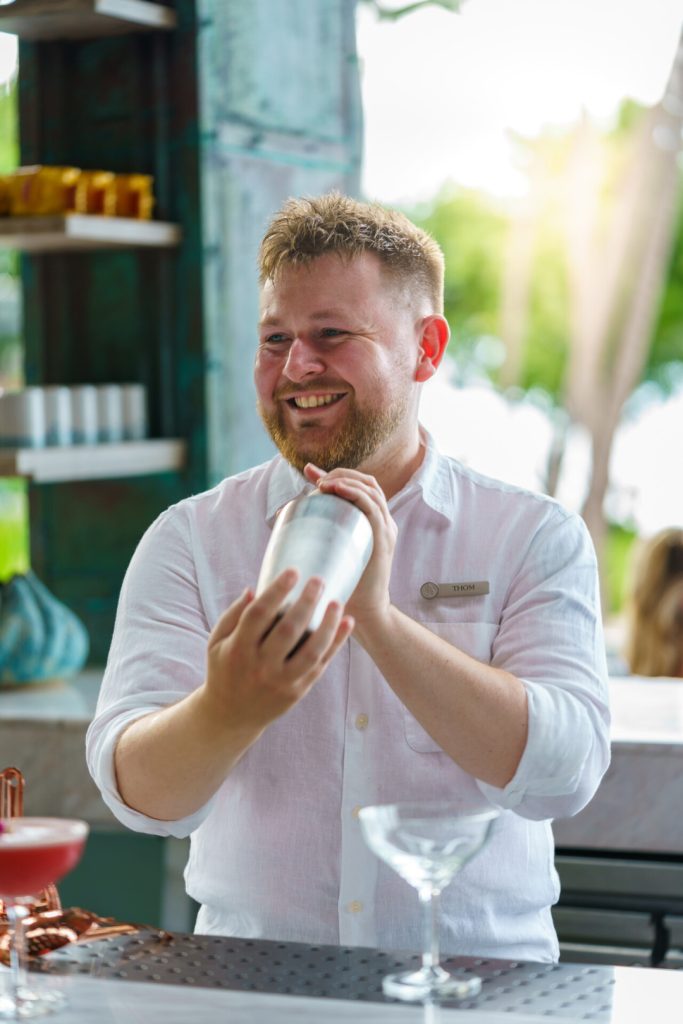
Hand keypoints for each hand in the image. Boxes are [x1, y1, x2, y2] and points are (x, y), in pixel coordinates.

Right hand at [205, 569, 352, 731]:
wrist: (230, 716)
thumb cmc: (224, 669)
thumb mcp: (217, 642)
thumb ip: (234, 615)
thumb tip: (254, 589)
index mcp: (238, 649)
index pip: (258, 615)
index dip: (276, 591)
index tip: (292, 571)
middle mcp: (260, 666)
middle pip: (288, 630)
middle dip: (306, 602)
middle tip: (318, 580)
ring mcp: (281, 681)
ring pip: (311, 651)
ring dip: (328, 625)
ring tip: (337, 602)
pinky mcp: (297, 691)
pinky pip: (320, 665)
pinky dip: (336, 644)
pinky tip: (347, 623)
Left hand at [303, 463, 396, 627]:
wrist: (362, 612)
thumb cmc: (343, 584)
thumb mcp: (329, 552)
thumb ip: (311, 533)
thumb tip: (279, 513)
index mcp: (372, 521)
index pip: (358, 486)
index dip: (335, 473)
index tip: (308, 471)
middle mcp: (382, 520)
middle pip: (366, 482)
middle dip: (340, 473)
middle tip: (316, 477)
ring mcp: (385, 529)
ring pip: (370, 490)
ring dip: (346, 480)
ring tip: (324, 483)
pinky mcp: (383, 539)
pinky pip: (373, 508)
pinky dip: (356, 494)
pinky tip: (338, 490)